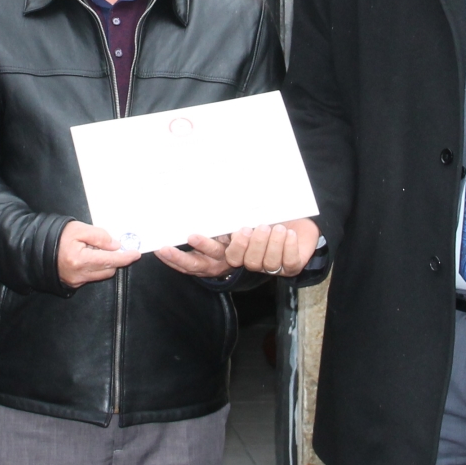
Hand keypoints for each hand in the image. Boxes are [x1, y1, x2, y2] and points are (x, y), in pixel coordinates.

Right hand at [58, 221, 139, 287]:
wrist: (36, 248)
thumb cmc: (57, 236)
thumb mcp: (78, 229)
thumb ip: (99, 236)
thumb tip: (116, 245)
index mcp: (80, 260)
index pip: (111, 260)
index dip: (125, 257)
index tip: (136, 253)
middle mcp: (80, 275)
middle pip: (109, 269)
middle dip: (114, 258)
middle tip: (110, 245)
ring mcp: (76, 282)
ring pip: (101, 274)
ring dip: (104, 263)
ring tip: (93, 250)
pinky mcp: (74, 284)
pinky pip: (92, 277)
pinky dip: (94, 267)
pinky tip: (87, 257)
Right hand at [154, 219, 318, 278]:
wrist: (302, 224)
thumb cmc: (266, 216)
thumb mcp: (240, 213)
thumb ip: (222, 215)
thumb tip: (197, 196)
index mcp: (226, 254)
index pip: (195, 264)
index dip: (178, 260)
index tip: (162, 248)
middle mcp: (239, 264)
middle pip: (212, 266)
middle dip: (203, 248)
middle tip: (193, 235)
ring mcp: (261, 268)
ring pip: (252, 261)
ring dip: (258, 242)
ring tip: (265, 226)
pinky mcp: (287, 268)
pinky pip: (282, 261)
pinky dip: (283, 244)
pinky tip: (285, 233)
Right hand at [226, 219, 319, 276]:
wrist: (298, 222)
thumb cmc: (275, 219)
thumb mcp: (258, 217)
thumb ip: (246, 221)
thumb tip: (237, 222)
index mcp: (245, 252)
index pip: (233, 258)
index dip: (236, 247)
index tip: (245, 230)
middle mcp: (258, 263)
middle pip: (252, 263)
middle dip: (257, 244)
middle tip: (264, 227)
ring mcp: (276, 267)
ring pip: (270, 264)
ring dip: (274, 244)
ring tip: (280, 229)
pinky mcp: (293, 267)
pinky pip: (290, 262)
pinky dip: (290, 247)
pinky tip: (290, 234)